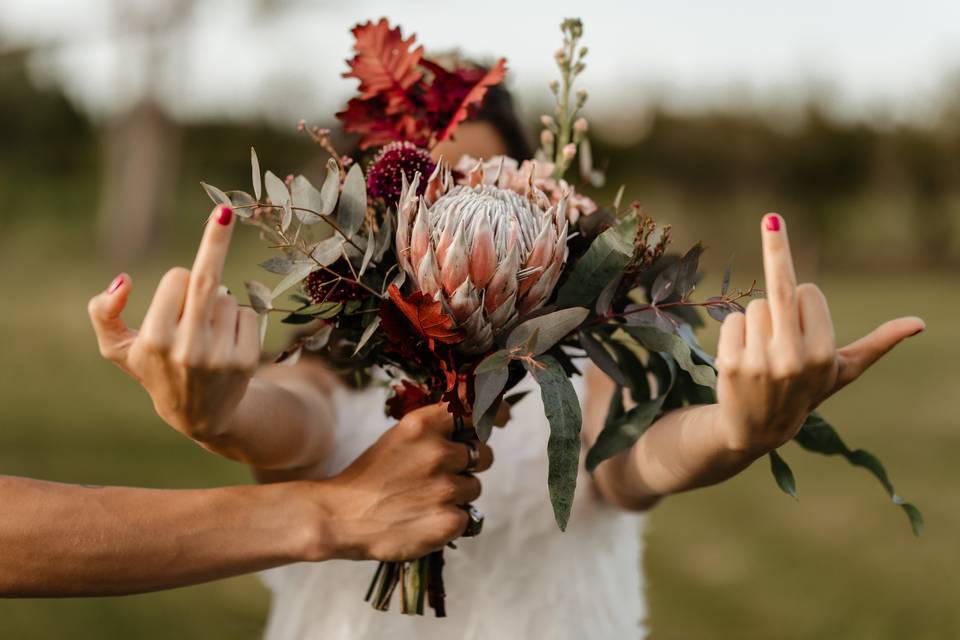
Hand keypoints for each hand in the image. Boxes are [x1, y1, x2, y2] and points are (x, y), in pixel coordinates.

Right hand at [88, 205, 259, 442]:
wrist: (200, 414)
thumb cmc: (155, 370)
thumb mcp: (118, 348)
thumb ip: (103, 314)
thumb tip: (122, 280)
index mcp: (154, 340)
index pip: (177, 278)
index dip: (177, 282)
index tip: (175, 299)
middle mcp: (188, 348)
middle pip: (207, 278)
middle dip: (215, 238)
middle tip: (225, 210)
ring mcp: (220, 356)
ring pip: (229, 296)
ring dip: (220, 305)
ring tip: (208, 335)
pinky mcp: (247, 360)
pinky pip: (251, 313)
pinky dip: (241, 318)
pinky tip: (227, 342)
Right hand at [308, 404, 492, 561]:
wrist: (341, 517)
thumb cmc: (371, 475)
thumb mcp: (399, 437)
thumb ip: (435, 428)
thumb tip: (476, 421)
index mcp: (423, 425)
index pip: (475, 409)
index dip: (494, 412)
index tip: (501, 418)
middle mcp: (438, 453)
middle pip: (483, 453)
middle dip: (468, 463)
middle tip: (438, 475)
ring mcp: (445, 488)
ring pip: (475, 486)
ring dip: (458, 493)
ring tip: (424, 499)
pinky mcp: (449, 520)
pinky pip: (468, 515)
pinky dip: (451, 519)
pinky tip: (424, 519)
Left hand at [713, 213, 923, 456]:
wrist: (755, 429)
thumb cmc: (804, 392)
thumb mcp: (842, 371)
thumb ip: (878, 344)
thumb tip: (919, 323)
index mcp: (823, 355)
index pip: (808, 293)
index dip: (806, 303)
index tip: (804, 326)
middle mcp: (792, 358)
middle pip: (782, 288)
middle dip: (778, 247)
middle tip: (772, 217)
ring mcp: (759, 361)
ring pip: (755, 305)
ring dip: (758, 321)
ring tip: (762, 353)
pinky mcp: (729, 363)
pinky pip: (732, 319)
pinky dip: (735, 331)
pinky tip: (742, 357)